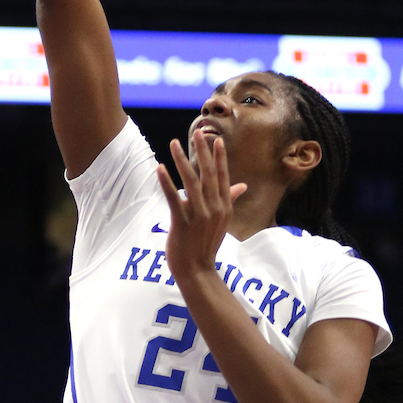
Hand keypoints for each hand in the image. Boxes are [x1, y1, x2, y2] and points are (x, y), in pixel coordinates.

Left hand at [156, 131, 246, 286]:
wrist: (198, 271)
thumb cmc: (207, 244)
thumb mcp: (222, 221)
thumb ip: (229, 199)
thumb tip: (242, 185)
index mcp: (224, 207)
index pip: (222, 177)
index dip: (219, 158)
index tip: (216, 139)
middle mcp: (214, 209)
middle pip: (208, 174)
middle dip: (202, 151)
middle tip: (197, 132)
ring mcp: (199, 216)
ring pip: (191, 182)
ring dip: (182, 161)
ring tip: (174, 144)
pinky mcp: (182, 223)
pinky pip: (174, 198)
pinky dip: (167, 183)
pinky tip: (160, 168)